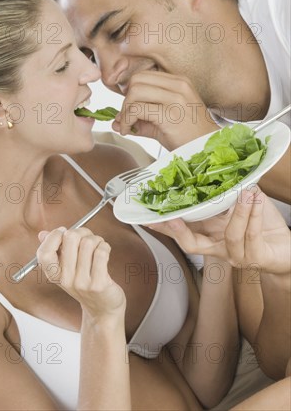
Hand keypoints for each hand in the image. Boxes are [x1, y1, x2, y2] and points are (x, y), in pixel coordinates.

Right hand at [36, 227, 125, 318]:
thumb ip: (55, 250)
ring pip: (88, 243)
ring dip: (96, 239)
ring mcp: (81, 283)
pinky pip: (101, 253)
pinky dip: (105, 247)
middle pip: (70, 238)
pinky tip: (105, 252)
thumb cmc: (85, 283)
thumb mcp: (66, 269)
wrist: (102, 309)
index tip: (64, 231)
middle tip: (86, 237)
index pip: (44, 252)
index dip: (54, 236)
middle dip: (82, 232)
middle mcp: (65, 279)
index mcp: (54, 274)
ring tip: (98, 246)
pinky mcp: (98, 284)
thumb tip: (42, 234)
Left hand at [112, 70, 216, 149]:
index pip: (143, 76)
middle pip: (136, 81)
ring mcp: (175, 98)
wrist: (208, 150)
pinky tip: (129, 131)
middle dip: (125, 100)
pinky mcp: (170, 113)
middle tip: (126, 119)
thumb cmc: (188, 137)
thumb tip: (115, 121)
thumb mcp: (163, 122)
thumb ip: (140, 119)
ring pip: (134, 92)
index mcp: (178, 81)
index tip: (128, 110)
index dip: (130, 92)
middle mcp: (178, 85)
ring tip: (127, 126)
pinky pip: (137, 109)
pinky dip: (127, 120)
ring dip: (125, 110)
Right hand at [147, 188, 290, 273]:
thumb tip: (218, 164)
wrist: (287, 249)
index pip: (182, 232)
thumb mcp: (241, 202)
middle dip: (179, 231)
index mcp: (211, 234)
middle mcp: (219, 248)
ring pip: (230, 237)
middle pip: (191, 245)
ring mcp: (236, 255)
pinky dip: (252, 216)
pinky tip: (255, 201)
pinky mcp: (256, 258)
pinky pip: (250, 236)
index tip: (147, 217)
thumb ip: (229, 189)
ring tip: (244, 193)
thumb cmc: (263, 225)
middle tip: (174, 216)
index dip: (164, 226)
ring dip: (237, 213)